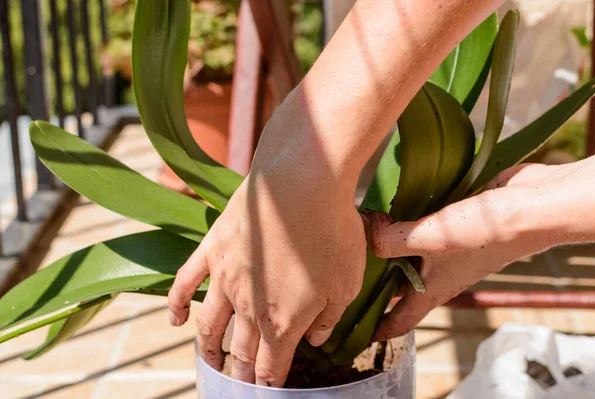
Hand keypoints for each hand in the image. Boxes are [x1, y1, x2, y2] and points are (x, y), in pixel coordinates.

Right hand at [167, 167, 365, 386]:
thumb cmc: (333, 231)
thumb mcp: (345, 282)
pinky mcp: (212, 249)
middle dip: (241, 374)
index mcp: (284, 320)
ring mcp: (226, 278)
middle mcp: (249, 306)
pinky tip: (176, 319)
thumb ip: (328, 317)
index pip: (271, 366)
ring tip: (210, 362)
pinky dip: (177, 304)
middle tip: (239, 385)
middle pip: (240, 351)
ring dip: (207, 349)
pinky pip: (185, 282)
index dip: (269, 384)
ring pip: (209, 325)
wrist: (303, 181)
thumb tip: (314, 339)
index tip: (267, 390)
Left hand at [362, 158, 594, 341]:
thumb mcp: (432, 239)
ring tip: (360, 227)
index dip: (380, 329)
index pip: (402, 320)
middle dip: (375, 277)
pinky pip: (427, 223)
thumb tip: (367, 231)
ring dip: (390, 240)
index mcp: (434, 289)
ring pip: (411, 249)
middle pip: (401, 282)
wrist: (534, 206)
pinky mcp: (456, 222)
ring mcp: (449, 247)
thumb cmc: (487, 234)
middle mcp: (440, 271)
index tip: (359, 332)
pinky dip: (409, 215)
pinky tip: (392, 199)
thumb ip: (393, 240)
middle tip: (348, 264)